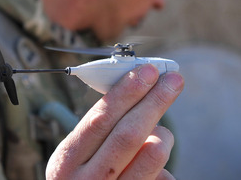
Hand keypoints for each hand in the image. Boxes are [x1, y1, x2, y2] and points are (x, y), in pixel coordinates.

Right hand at [46, 64, 183, 178]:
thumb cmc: (81, 174)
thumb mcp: (77, 153)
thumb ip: (100, 131)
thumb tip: (141, 99)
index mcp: (67, 160)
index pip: (99, 119)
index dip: (126, 92)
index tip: (147, 71)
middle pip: (128, 134)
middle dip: (154, 101)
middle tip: (173, 80)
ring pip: (152, 154)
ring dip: (163, 134)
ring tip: (162, 131)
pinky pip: (163, 176)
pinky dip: (162, 162)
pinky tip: (151, 161)